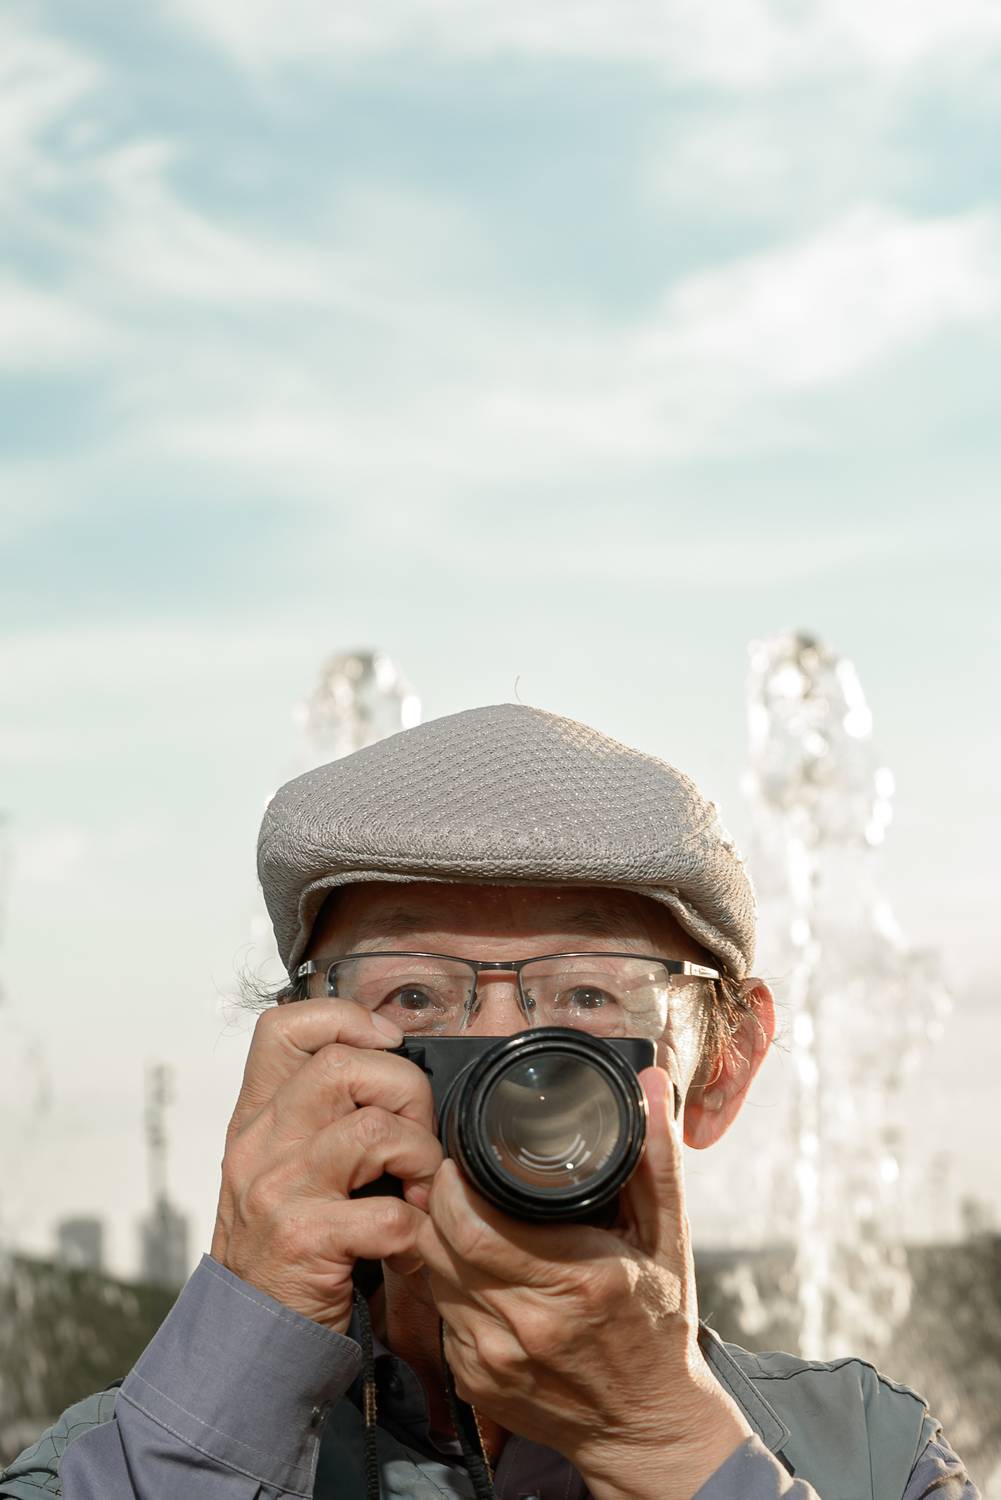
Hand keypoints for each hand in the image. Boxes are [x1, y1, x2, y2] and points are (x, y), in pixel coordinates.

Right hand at [211, 998, 442, 1333]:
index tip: (386, 1044)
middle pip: (345, 1066)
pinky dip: (417, 1230)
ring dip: (421, 1158)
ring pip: (375, 1129)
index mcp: (257, 1117)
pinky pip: (390, 1214)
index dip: (346, 1019)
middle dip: (406, 1092)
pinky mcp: (307, 1242)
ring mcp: (281, 1191)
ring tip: (420, 1189)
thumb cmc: (284, 1246)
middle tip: (416, 1138)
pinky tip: (409, 1244)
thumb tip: (395, 1070)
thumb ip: (321, 1117)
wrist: (247, 1339)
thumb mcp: (282, 1167)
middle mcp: (261, 1144)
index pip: (285, 1027)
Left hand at [416, 1067, 750, 1499]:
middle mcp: (527, 1323)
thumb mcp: (667, 1237)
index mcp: (576, 1281)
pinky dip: (445, 1282)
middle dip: (436, 1199)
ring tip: (456, 1211)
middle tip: (449, 1172)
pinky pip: (439, 1313)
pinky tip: (471, 1266)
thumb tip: (649, 1087)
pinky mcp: (475, 1383)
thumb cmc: (658, 1326)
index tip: (457, 1153)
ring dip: (435, 1238)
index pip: (473, 1222)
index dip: (452, 1181)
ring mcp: (495, 1359)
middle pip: (440, 1242)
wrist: (648, 1427)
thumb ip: (655, 1158)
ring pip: (430, 1275)